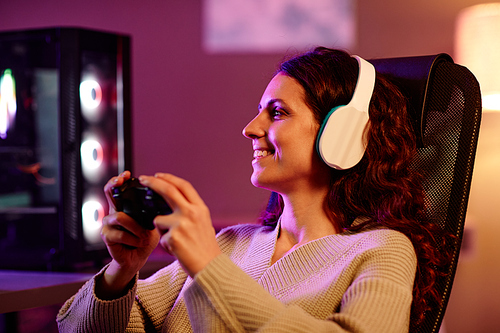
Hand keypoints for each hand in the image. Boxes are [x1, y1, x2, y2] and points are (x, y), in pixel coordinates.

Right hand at [97, 171, 159, 298]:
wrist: (138, 259)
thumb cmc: (146, 240)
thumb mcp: (153, 222)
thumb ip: (154, 212)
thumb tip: (165, 200)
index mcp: (126, 206)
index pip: (119, 188)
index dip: (120, 179)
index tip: (127, 175)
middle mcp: (115, 211)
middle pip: (109, 192)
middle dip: (114, 185)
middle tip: (121, 182)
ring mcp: (109, 223)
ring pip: (120, 216)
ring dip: (136, 227)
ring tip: (145, 236)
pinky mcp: (107, 236)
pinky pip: (120, 233)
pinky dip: (133, 239)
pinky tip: (139, 243)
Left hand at [139, 173, 221, 276]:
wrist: (209, 267)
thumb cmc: (205, 247)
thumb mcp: (203, 223)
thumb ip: (190, 211)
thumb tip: (173, 201)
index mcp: (200, 208)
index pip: (184, 186)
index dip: (170, 178)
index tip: (158, 175)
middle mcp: (191, 213)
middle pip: (168, 191)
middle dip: (153, 183)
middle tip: (142, 179)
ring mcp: (181, 224)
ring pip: (158, 219)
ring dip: (162, 231)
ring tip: (176, 242)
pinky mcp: (173, 237)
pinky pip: (160, 237)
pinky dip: (166, 245)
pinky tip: (177, 250)